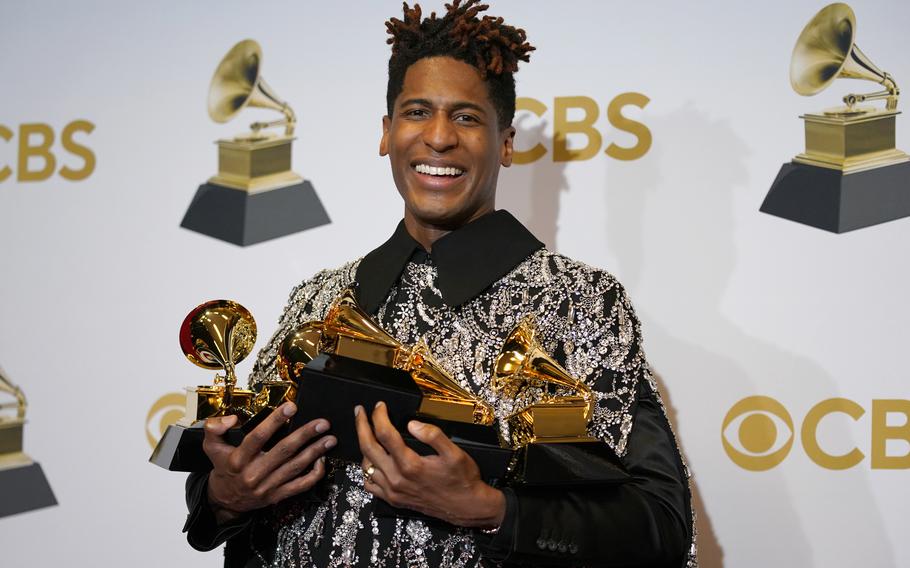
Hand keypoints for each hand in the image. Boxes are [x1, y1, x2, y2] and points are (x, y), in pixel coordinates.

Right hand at [202, 402, 336, 523]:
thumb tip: (232, 418)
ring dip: (315, 452)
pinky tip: (322, 460)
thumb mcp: (211, 447)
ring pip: (296, 467)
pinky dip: (314, 474)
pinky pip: (300, 486)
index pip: (258, 437)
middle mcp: (254, 473)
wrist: (224, 500)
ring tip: (330, 439)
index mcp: (238, 459)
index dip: (275, 421)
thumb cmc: (223, 468)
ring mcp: (267, 487)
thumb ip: (215, 429)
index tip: (291, 407)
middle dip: (305, 435)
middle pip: (283, 451)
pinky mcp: (277, 496)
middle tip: (322, 423)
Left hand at [354, 401, 504, 527]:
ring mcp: (393, 491)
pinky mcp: (393, 499)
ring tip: (367, 432)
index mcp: (411, 465)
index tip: (380, 405)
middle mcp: (397, 479)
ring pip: (366, 465)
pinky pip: (369, 484)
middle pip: (368, 447)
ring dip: (363, 446)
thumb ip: (433, 435)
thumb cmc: (462, 479)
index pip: (385, 434)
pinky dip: (366, 470)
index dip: (379, 416)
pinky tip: (372, 460)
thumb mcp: (455, 453)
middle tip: (360, 412)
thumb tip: (412, 424)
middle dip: (361, 426)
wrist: (465, 507)